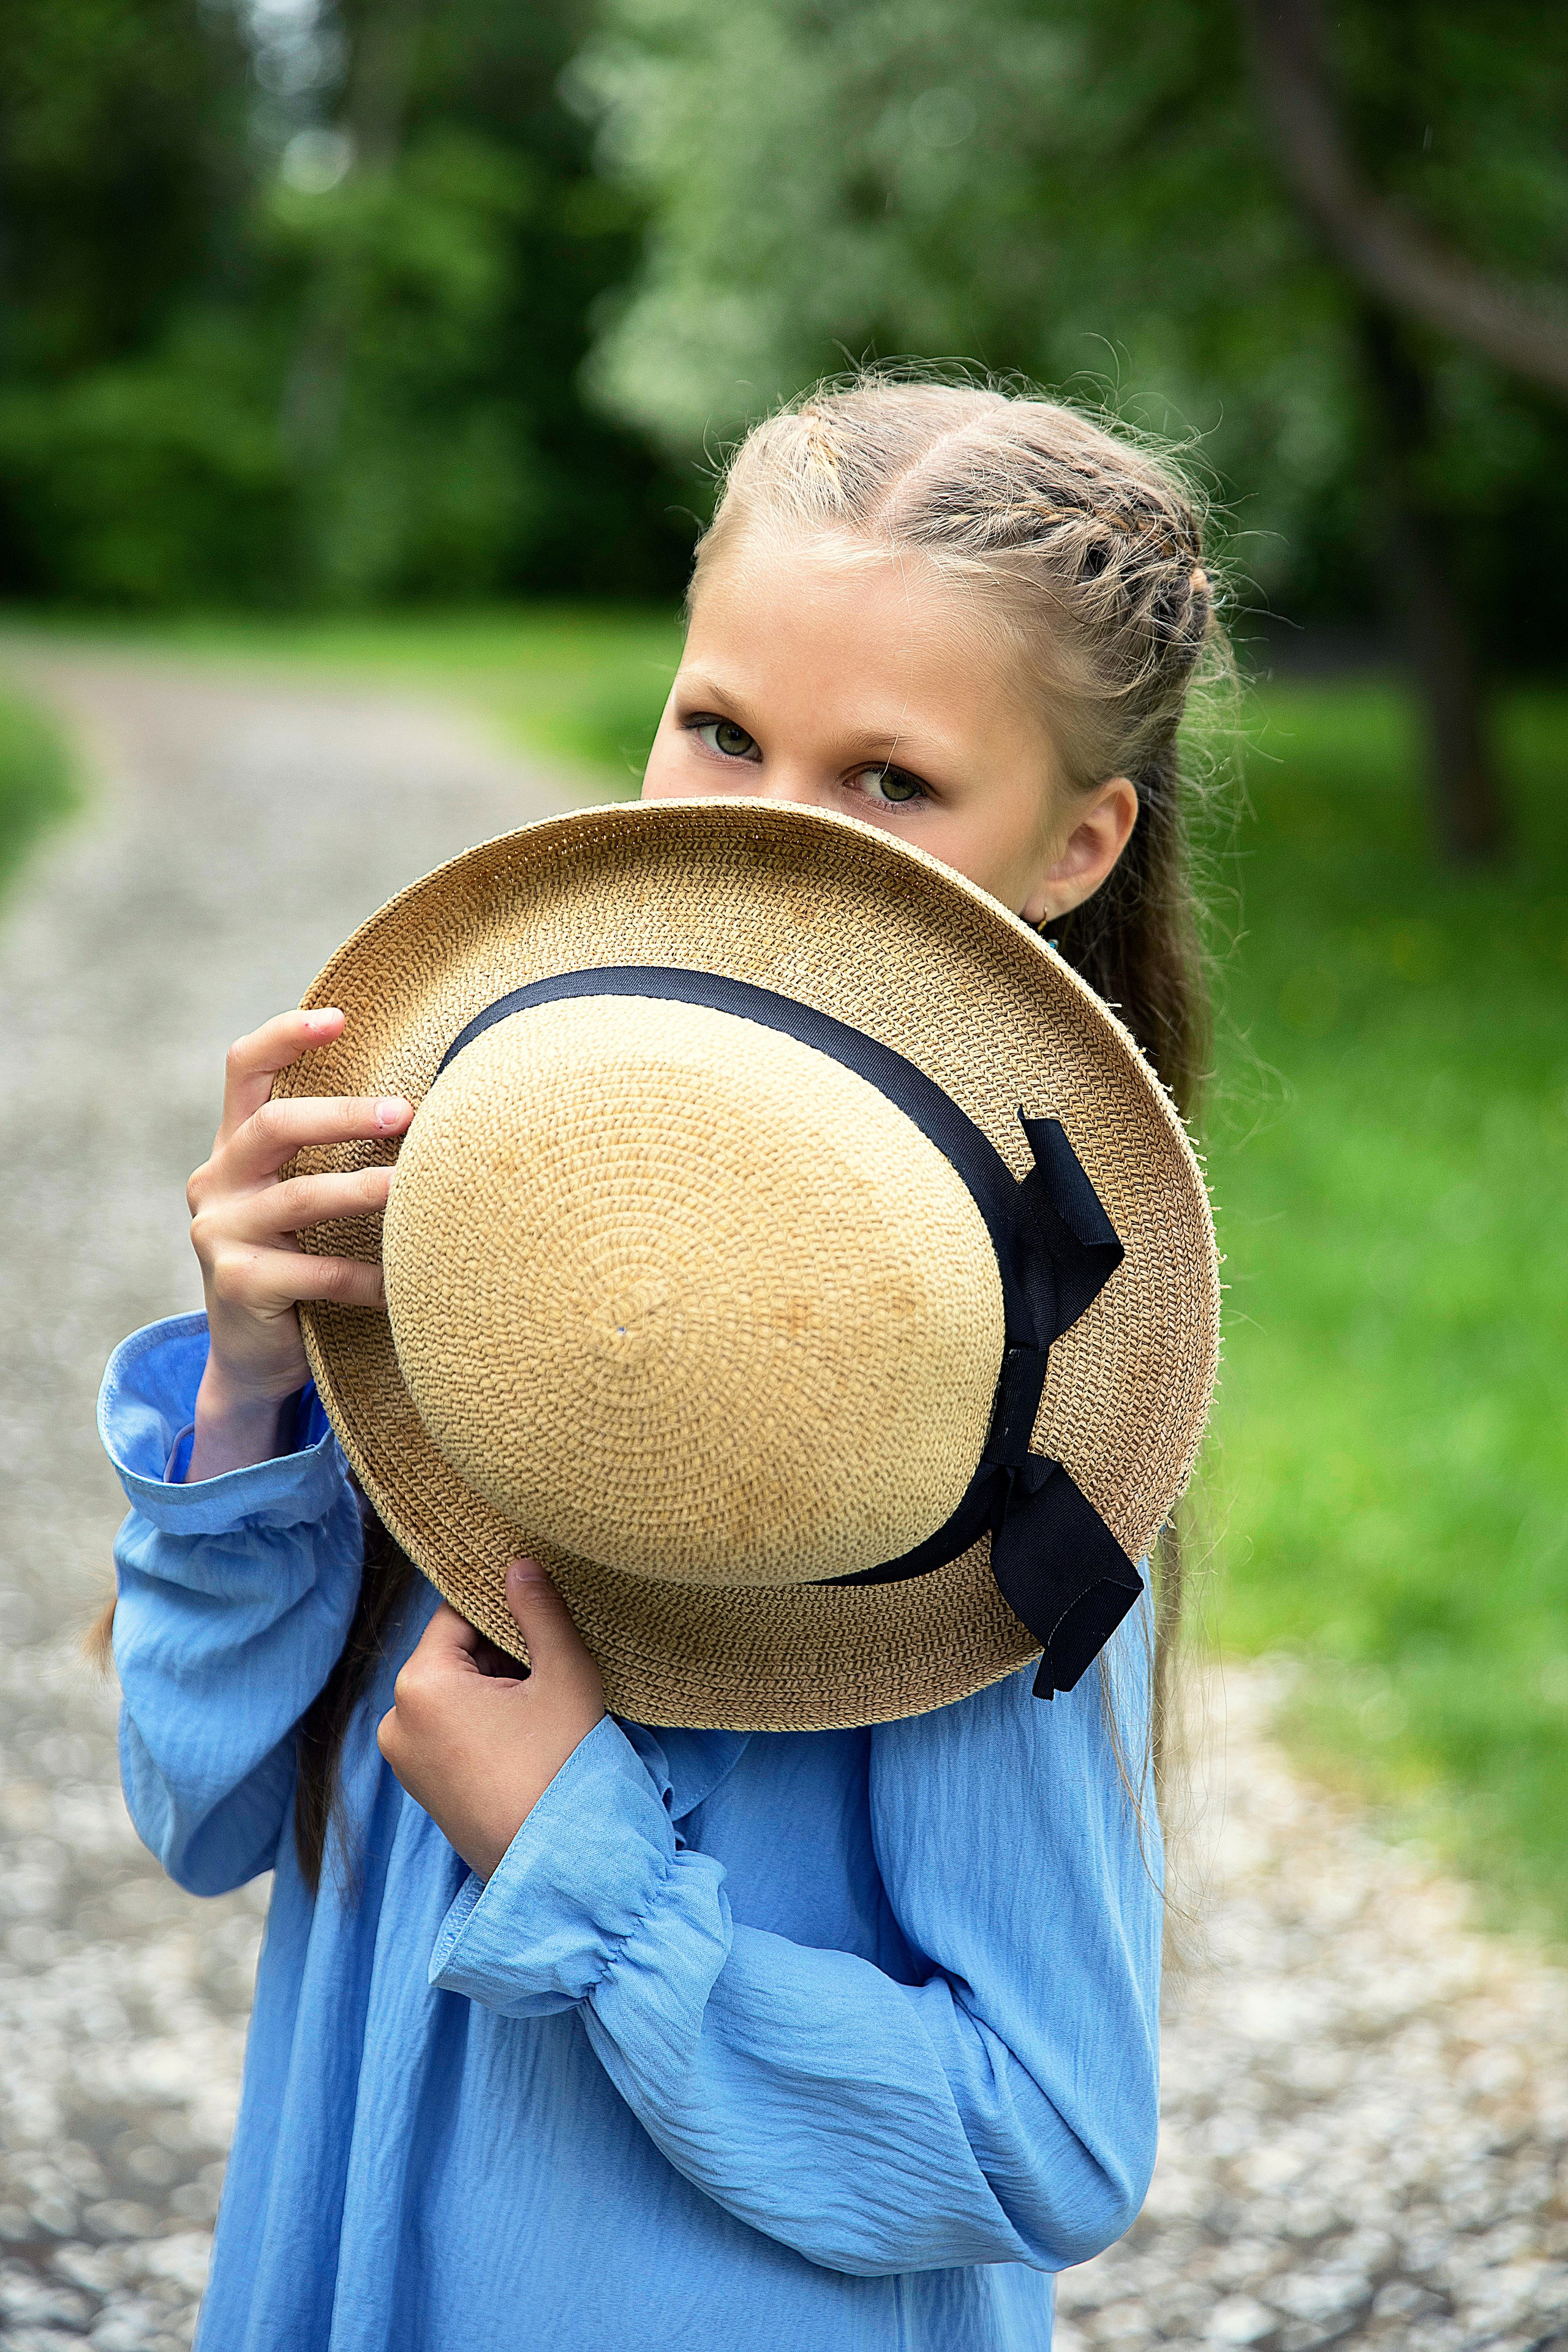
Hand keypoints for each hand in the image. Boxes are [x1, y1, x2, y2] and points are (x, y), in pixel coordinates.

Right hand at [184, 1008, 412, 1477]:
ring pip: (299, 1199)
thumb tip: (431, 1105)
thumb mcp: (301, 1198)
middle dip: (344, 1115)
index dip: (285, 1035)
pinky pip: (315, 1274)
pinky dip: (368, 1276)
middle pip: (276, 1126)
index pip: (242, 1069)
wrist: (256, 1357)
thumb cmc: (300, 1260)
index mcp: (233, 1147)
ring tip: (415, 1189)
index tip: (342, 1018)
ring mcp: (219, 1234)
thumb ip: (329, 1154)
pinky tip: (408, 1282)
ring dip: (365, 1190)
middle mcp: (216, 1181)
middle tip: (407, 1113)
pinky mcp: (237, 1285)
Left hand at [377, 1562, 606, 1878]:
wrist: (560, 1873)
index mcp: (419, 1684)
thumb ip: (541, 1611)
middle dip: (503, 1653)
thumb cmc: (561, 1769)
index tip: (544, 1618)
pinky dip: (486, 1721)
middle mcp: (396, 1719)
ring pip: (456, 1692)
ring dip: (497, 1688)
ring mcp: (404, 1759)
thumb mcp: (564, 1676)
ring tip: (543, 1709)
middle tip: (552, 1671)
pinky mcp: (423, 1787)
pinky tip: (527, 1737)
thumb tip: (520, 1564)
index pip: (459, 1614)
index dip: (505, 1610)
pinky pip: (450, 1729)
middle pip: (456, 1653)